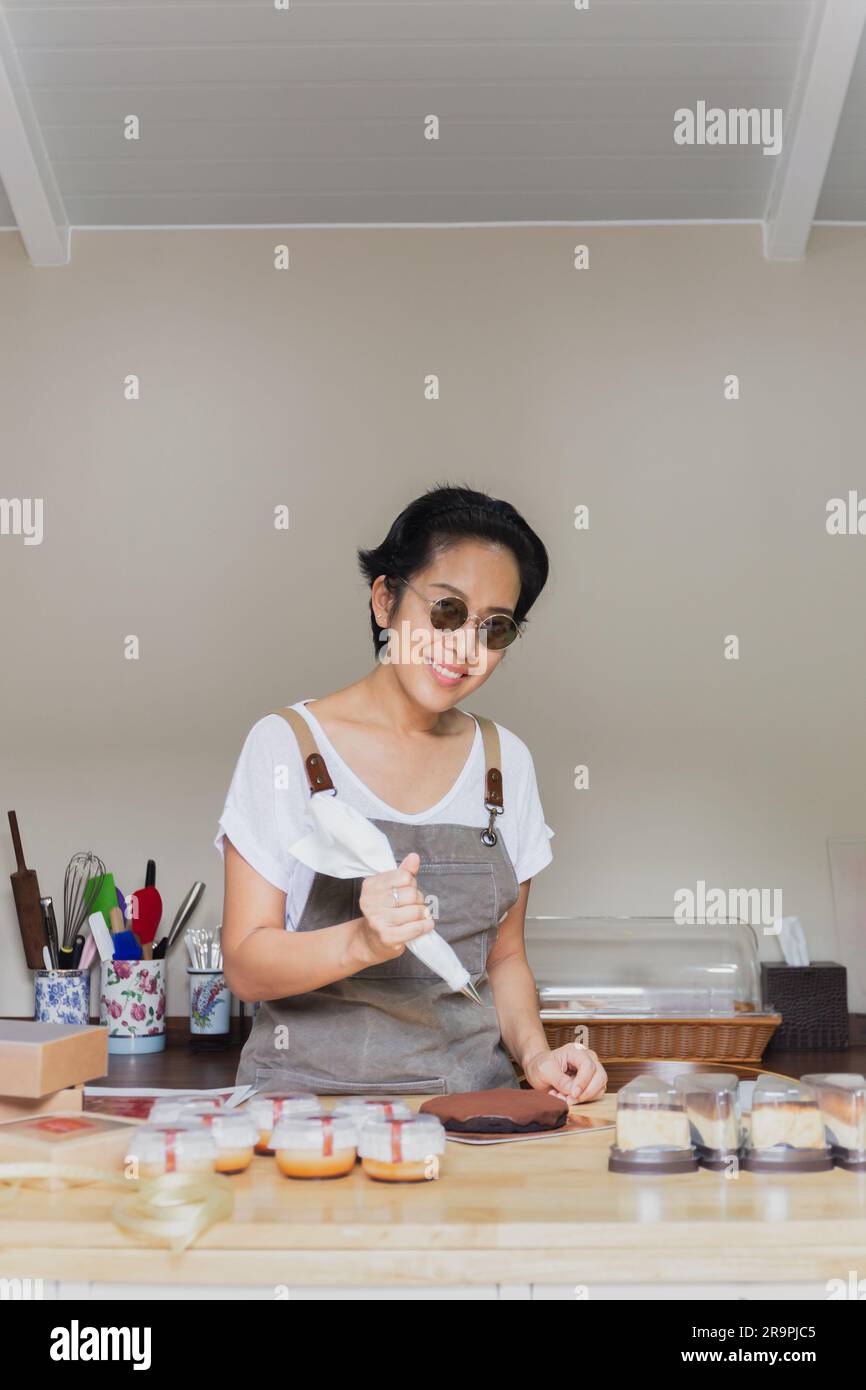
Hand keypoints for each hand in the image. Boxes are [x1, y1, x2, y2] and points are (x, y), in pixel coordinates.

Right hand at [352, 853, 434, 968]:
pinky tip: (425, 925)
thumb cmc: (385, 911)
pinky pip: (416, 928)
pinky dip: (425, 926)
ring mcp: (378, 920)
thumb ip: (404, 872)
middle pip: (412, 894)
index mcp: (371, 885)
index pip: (405, 876)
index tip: (406, 891)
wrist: (371, 941)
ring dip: (422, 915)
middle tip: (411, 906)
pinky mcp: (387, 937)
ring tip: (415, 917)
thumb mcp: (391, 888)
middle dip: (418, 900)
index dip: (411, 884)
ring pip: (416, 911)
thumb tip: (414, 857)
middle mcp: (371, 901)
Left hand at [523, 1043, 606, 1104]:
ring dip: (584, 1098)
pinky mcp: (590, 1083)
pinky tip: (567, 1098)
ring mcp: (591, 1071)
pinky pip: (595, 1094)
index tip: (573, 1094)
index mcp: (576, 1051)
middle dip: (586, 1092)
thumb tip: (573, 1091)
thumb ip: (559, 1080)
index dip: (583, 1081)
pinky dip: (583, 1100)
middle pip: (600, 1076)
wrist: (536, 1070)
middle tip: (570, 1100)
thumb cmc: (540, 1065)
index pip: (589, 1065)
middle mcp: (587, 1059)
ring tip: (565, 1098)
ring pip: (600, 1087)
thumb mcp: (544, 1070)